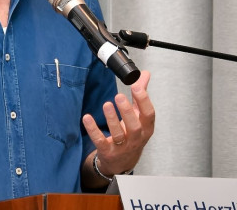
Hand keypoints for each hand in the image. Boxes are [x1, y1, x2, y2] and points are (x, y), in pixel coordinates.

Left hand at [82, 70, 154, 184]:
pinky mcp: (107, 151)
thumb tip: (144, 74)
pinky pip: (100, 141)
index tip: (135, 86)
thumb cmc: (132, 135)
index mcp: (146, 128)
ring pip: (118, 135)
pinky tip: (87, 118)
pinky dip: (93, 130)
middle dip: (127, 111)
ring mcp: (122, 147)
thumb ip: (140, 94)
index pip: (149, 114)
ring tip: (107, 104)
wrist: (122, 162)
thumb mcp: (139, 116)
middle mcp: (136, 138)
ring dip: (112, 119)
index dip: (144, 100)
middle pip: (135, 126)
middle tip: (119, 96)